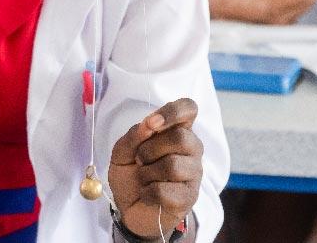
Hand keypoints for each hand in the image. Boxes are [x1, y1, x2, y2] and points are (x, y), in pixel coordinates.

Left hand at [108, 99, 203, 240]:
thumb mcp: (122, 152)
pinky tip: (148, 194)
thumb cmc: (130, 175)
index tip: (153, 123)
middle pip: (181, 138)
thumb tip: (148, 124)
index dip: (173, 111)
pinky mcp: (189, 197)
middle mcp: (191, 149)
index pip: (188, 109)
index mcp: (177, 130)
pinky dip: (148, 192)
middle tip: (140, 160)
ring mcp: (194, 174)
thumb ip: (134, 135)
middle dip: (150, 149)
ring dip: (147, 173)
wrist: (128, 208)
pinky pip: (166, 190)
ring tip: (144, 179)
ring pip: (173, 166)